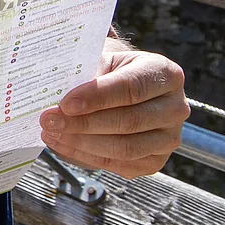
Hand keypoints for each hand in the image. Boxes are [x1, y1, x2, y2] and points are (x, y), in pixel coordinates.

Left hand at [42, 35, 187, 178]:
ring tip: (51, 132)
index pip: (131, 88)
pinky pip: (120, 164)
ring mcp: (169, 138)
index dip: (97, 97)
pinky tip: (62, 143)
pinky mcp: (155, 161)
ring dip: (82, 143)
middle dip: (83, 123)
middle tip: (49, 120)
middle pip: (129, 121)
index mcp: (165, 73)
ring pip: (125, 148)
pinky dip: (86, 156)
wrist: (123, 88)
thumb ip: (87, 72)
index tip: (65, 104)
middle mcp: (175, 107)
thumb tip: (57, 90)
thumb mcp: (102, 60)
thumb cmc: (110, 71)